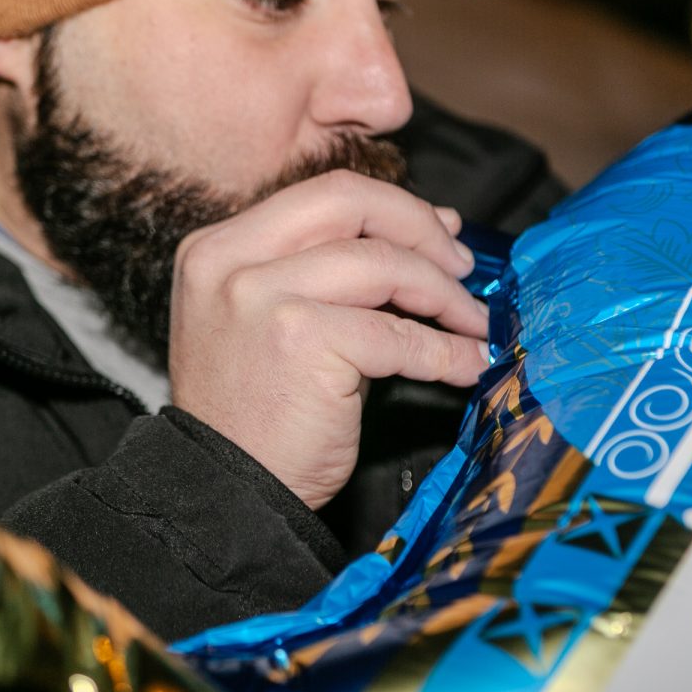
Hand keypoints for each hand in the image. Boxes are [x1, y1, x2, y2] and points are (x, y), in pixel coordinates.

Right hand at [169, 170, 488, 508]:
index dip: (394, 210)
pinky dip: (444, 351)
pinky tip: (466, 365)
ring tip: (473, 325)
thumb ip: (332, 275)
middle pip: (351, 202)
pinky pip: (396, 334)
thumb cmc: (254, 419)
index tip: (440, 235)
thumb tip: (432, 228)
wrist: (224, 496)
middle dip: (422, 231)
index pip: (324, 195)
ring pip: (383, 264)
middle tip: (462, 270)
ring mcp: (261, 295)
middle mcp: (231, 260)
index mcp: (218, 248)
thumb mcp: (274, 324)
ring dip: (444, 296)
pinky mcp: (300, 339)